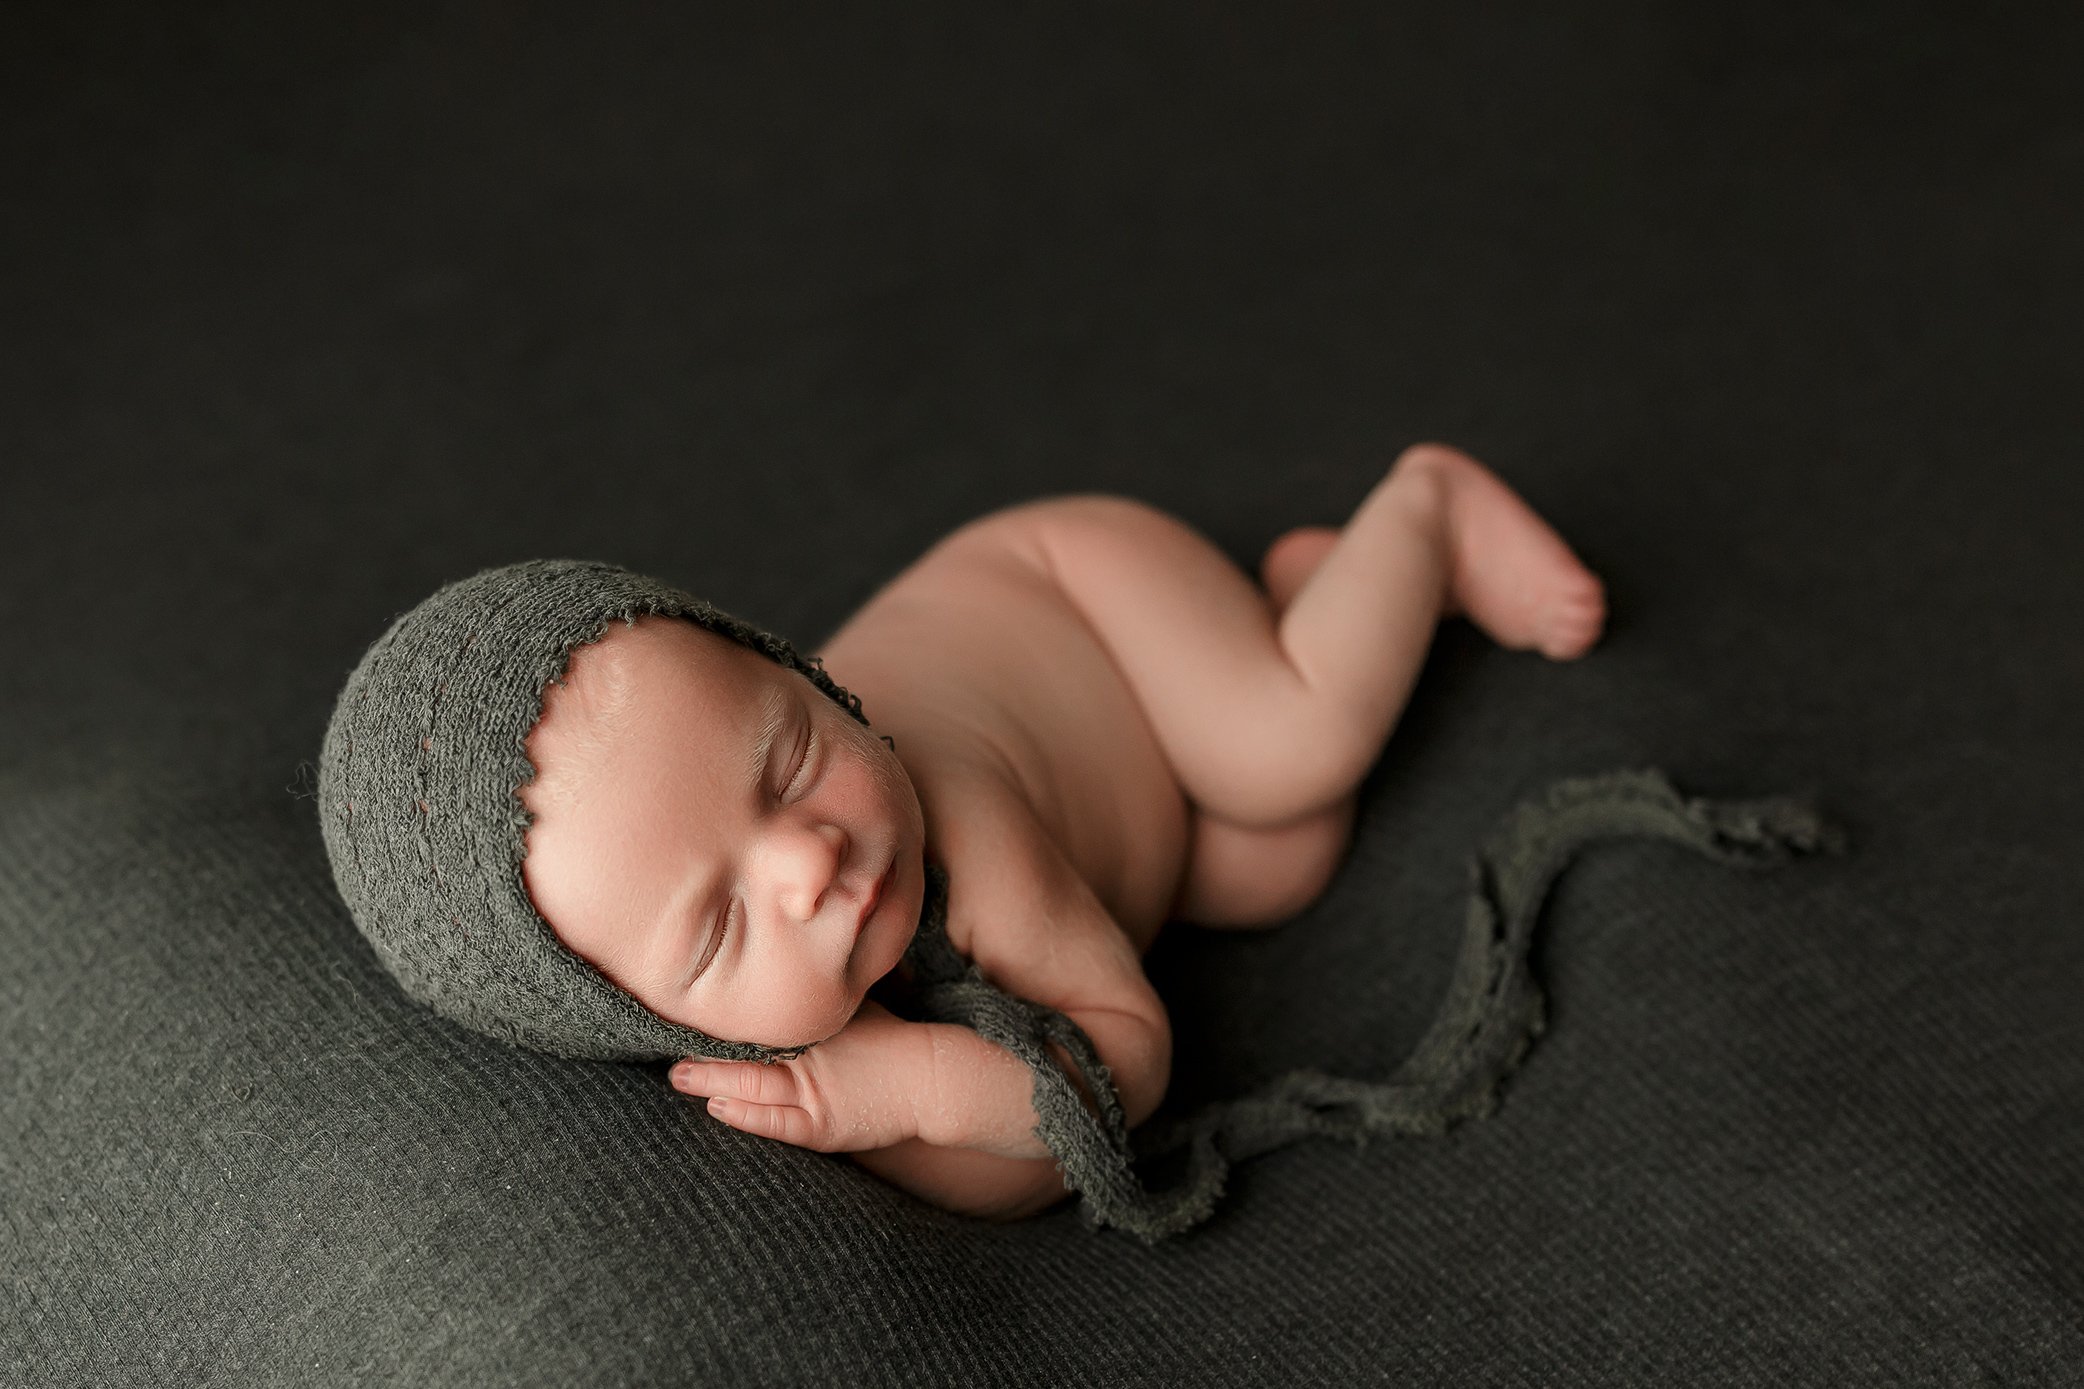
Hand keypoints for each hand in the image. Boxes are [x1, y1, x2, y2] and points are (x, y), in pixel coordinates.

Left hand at [668, 1000, 929, 1152]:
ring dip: (712, 1081)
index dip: (722, 1021)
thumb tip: (798, 964)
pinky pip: (776, 1123)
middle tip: (667, 1044)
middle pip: (747, 1051)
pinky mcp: (823, 1126)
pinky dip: (745, 1116)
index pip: (758, 1020)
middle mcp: (810, 1054)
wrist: (933, 1077)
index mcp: (814, 1025)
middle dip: (705, 1050)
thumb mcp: (857, 1005)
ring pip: (752, 1085)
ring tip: (678, 1076)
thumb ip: (823, 995)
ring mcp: (815, 1092)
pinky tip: (718, 1108)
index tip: (691, 1010)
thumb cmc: (895, 1039)